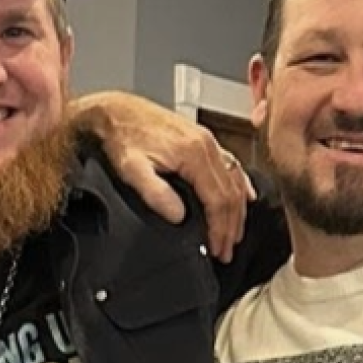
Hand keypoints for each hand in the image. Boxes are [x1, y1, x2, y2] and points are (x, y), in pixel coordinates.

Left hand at [72, 90, 255, 261]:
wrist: (116, 111)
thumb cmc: (122, 138)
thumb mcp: (132, 170)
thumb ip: (156, 194)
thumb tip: (179, 216)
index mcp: (194, 153)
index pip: (218, 199)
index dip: (219, 228)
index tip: (216, 249)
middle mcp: (207, 144)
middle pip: (231, 193)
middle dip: (231, 226)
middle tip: (226, 251)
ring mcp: (208, 140)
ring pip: (235, 180)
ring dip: (237, 210)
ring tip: (233, 235)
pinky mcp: (203, 139)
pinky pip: (231, 164)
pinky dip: (241, 184)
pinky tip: (246, 197)